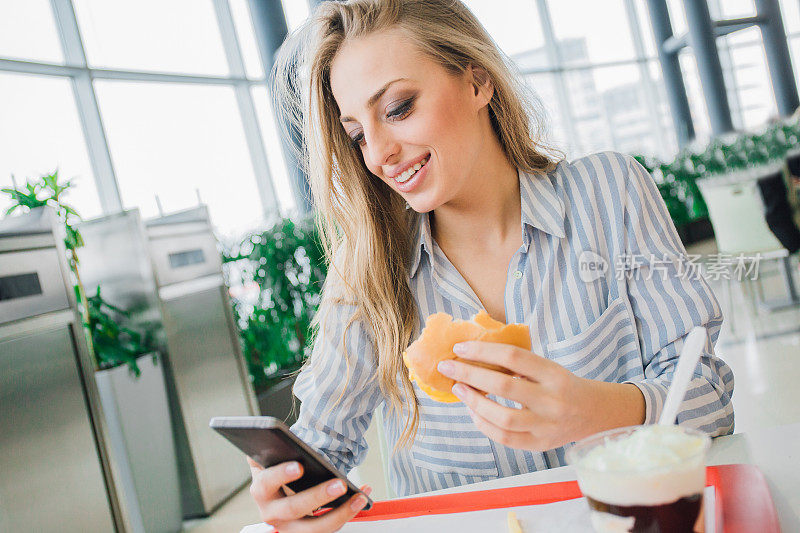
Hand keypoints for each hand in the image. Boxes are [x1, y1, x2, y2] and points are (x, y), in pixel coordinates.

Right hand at [247, 457, 370, 531]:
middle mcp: (272, 513)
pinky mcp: (307, 532)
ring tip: (359, 496)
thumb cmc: (278, 471)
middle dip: (318, 497)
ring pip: (315, 528)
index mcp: (261, 490)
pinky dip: (348, 512)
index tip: (299, 466)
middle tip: (340, 484)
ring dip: (340, 513)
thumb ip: (269, 447)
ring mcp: (290, 527)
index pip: (268, 482)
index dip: (282, 475)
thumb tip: (273, 433)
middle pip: (294, 509)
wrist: (278, 494)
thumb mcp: (270, 460)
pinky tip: (362, 496)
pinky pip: (330, 526)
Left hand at [436, 341, 644, 450]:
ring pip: (503, 418)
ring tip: (459, 389)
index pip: (514, 358)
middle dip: (470, 374)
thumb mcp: (547, 367)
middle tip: (448, 367)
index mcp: (554, 374)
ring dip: (474, 402)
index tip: (460, 348)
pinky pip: (505, 438)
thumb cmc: (561, 385)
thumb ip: (518, 364)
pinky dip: (484, 425)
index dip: (483, 351)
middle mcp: (552, 400)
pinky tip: (473, 411)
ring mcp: (547, 426)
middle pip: (504, 387)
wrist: (593, 413)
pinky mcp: (540, 444)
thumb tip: (473, 354)